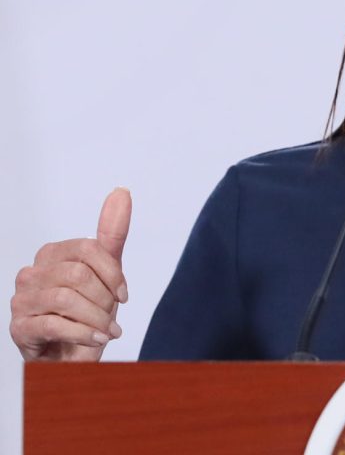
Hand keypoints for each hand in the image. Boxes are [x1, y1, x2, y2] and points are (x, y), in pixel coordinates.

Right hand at [10, 188, 131, 360]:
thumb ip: (112, 235)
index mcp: (51, 254)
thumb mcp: (106, 274)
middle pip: (78, 275)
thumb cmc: (88, 312)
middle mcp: (31, 273)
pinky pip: (54, 324)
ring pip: (67, 299)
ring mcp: (21, 300)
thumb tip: (122, 192)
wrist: (73, 354)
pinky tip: (96, 339)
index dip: (112, 273)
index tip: (123, 295)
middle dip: (104, 300)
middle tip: (111, 317)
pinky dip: (83, 333)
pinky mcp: (18, 327)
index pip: (87, 248)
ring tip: (105, 331)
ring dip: (96, 319)